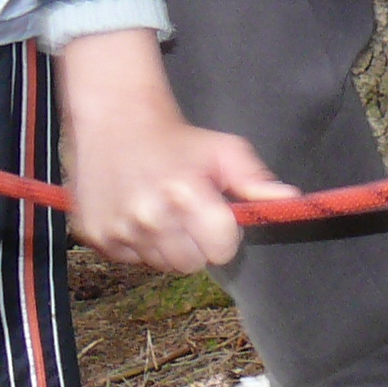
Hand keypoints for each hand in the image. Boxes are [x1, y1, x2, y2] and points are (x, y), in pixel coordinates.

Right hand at [57, 29, 294, 271]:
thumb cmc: (178, 139)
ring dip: (168, 246)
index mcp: (186, 195)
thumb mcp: (223, 150)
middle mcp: (150, 217)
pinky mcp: (97, 237)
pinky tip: (138, 214)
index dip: (225, 234)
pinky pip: (131, 260)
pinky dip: (138, 244)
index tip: (217, 216)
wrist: (116, 121)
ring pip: (162, 265)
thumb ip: (255, 180)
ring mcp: (120, 230)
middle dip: (197, 243)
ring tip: (163, 212)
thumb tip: (289, 200)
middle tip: (189, 214)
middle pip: (192, 264)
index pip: (222, 249)